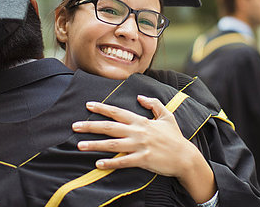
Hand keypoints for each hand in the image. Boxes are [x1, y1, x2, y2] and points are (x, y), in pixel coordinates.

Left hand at [73, 96, 198, 176]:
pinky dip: (110, 163)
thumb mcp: (167, 116)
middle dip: (91, 126)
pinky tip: (98, 164)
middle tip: (75, 126)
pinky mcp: (143, 160)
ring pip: (113, 144)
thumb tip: (140, 96)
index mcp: (141, 121)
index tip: (88, 105)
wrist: (185, 157)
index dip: (102, 108)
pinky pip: (123, 162)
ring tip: (80, 144)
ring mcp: (140, 146)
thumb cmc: (175, 137)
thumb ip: (153, 104)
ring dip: (95, 144)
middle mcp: (138, 132)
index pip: (118, 112)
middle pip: (110, 127)